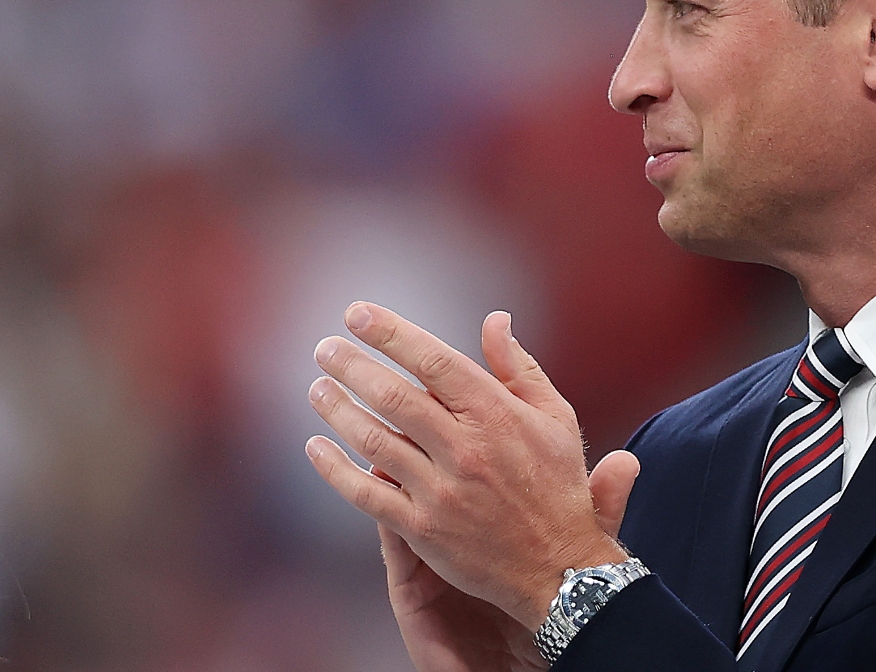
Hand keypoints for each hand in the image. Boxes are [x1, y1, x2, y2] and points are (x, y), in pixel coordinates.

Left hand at [305, 304, 639, 668]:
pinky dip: (335, 469)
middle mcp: (465, 449)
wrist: (557, 566)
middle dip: (352, 366)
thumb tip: (494, 319)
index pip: (433, 360)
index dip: (391, 333)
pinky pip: (366, 493)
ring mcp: (440, 491)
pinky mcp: (422, 528)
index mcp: (497, 415)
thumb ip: (518, 367)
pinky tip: (316, 448)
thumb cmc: (556, 484)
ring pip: (373, 440)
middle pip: (394, 396)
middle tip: (325, 347)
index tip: (358, 313)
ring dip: (338, 410)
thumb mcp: (555, 417)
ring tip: (317, 388)